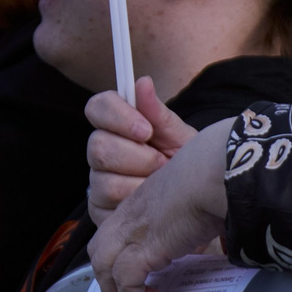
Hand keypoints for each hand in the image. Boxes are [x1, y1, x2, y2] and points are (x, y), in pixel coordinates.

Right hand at [85, 78, 196, 221]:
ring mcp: (98, 180)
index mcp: (117, 125)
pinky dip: (134, 202)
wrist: (193, 203)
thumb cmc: (184, 165)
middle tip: (162, 163)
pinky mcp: (98, 208)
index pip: (97, 107)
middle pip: (97, 145)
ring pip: (103, 178)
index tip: (146, 130)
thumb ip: (159, 114)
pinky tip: (149, 201)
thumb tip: (142, 82)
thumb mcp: (179, 138)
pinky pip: (107, 203)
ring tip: (160, 184)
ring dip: (139, 182)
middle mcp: (101, 150)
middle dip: (137, 157)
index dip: (117, 116)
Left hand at [88, 116, 233, 291]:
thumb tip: (219, 233)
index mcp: (142, 202)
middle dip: (112, 281)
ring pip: (103, 269)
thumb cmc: (217, 172)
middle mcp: (131, 216)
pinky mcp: (145, 246)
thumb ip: (196, 213)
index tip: (141, 276)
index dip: (120, 258)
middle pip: (99, 251)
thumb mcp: (198, 195)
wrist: (219, 169)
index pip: (113, 233)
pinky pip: (126, 281)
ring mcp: (134, 230)